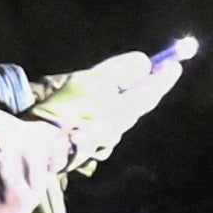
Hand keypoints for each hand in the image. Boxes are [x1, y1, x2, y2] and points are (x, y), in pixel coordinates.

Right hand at [0, 37, 198, 164]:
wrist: (38, 150)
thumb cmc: (66, 113)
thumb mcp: (93, 83)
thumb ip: (119, 72)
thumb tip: (144, 62)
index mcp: (122, 112)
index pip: (148, 91)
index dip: (161, 77)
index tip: (175, 64)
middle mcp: (116, 128)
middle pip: (137, 106)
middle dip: (148, 90)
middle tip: (156, 74)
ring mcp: (101, 141)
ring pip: (121, 118)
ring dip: (127, 103)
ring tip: (126, 91)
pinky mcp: (84, 150)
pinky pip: (103, 128)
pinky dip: (106, 115)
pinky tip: (96, 112)